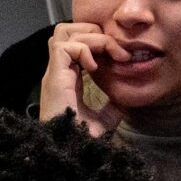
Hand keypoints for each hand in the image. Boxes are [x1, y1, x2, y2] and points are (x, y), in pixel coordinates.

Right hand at [37, 21, 127, 136]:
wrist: (70, 150)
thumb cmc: (81, 138)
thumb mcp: (104, 119)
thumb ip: (112, 105)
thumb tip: (126, 98)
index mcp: (66, 77)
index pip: (76, 43)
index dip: (98, 41)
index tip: (120, 57)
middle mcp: (58, 71)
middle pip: (66, 30)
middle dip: (92, 31)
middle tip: (112, 50)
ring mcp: (54, 72)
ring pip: (64, 32)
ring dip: (89, 37)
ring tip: (105, 55)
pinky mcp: (54, 76)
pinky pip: (65, 47)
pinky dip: (83, 50)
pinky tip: (94, 68)